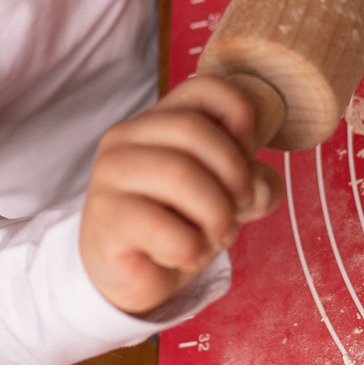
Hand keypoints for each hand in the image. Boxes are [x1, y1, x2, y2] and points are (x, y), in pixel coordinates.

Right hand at [80, 75, 279, 315]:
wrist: (128, 276)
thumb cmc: (176, 226)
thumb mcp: (224, 197)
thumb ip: (253, 185)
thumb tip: (257, 191)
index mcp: (156, 121)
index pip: (204, 88)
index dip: (240, 115)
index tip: (249, 152)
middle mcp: (126, 138)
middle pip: (194, 130)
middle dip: (233, 174)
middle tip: (240, 209)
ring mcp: (109, 175)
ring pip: (179, 174)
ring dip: (216, 214)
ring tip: (217, 237)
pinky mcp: (106, 218)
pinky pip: (162, 227)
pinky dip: (191, 247)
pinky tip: (189, 256)